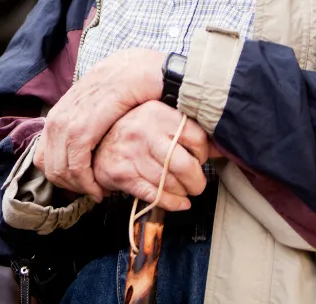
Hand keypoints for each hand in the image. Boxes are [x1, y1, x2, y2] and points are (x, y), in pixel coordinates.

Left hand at [34, 48, 163, 200]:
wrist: (137, 69)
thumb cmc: (122, 86)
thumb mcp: (95, 104)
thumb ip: (84, 120)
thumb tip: (82, 145)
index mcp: (58, 114)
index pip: (42, 157)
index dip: (60, 175)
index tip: (81, 183)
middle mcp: (57, 119)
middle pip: (49, 167)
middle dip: (70, 186)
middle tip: (91, 191)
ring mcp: (67, 123)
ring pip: (60, 170)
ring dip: (80, 187)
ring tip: (99, 191)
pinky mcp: (83, 128)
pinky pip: (76, 166)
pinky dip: (87, 183)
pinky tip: (101, 189)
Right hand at [93, 101, 209, 211]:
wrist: (95, 142)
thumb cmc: (134, 131)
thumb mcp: (159, 119)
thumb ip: (187, 130)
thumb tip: (220, 147)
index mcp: (158, 113)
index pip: (195, 138)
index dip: (203, 154)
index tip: (199, 159)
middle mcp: (144, 131)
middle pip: (184, 165)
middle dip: (197, 181)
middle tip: (197, 184)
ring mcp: (132, 154)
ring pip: (170, 182)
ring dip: (183, 192)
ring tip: (185, 191)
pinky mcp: (122, 174)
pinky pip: (154, 194)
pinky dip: (172, 203)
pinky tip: (179, 203)